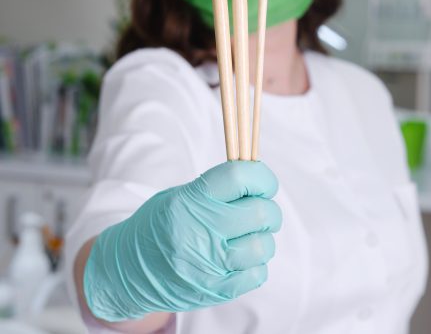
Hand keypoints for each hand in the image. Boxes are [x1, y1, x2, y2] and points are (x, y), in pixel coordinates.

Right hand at [83, 160, 281, 321]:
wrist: (127, 270)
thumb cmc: (158, 224)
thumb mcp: (180, 195)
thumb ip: (218, 188)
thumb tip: (258, 179)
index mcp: (190, 200)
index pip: (239, 177)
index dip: (261, 176)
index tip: (264, 182)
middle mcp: (199, 231)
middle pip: (260, 212)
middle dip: (268, 208)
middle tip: (259, 209)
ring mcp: (208, 264)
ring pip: (263, 246)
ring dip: (262, 238)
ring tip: (247, 236)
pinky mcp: (214, 290)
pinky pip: (258, 274)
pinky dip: (256, 264)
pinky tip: (240, 258)